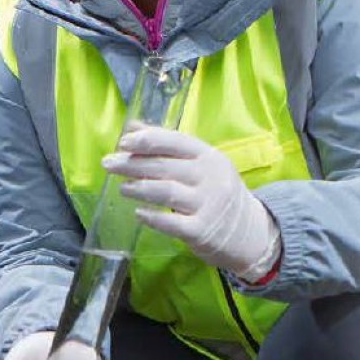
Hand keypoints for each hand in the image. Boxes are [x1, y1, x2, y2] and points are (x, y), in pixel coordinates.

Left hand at [102, 125, 280, 280]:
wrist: (251, 232)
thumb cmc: (218, 193)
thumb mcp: (202, 164)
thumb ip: (168, 146)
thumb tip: (132, 127)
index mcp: (209, 157)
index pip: (175, 142)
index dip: (147, 140)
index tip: (123, 142)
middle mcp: (210, 178)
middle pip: (165, 166)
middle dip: (132, 164)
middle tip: (108, 164)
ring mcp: (207, 205)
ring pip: (165, 192)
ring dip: (139, 188)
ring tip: (122, 188)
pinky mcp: (201, 231)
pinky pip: (171, 223)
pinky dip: (152, 217)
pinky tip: (138, 214)